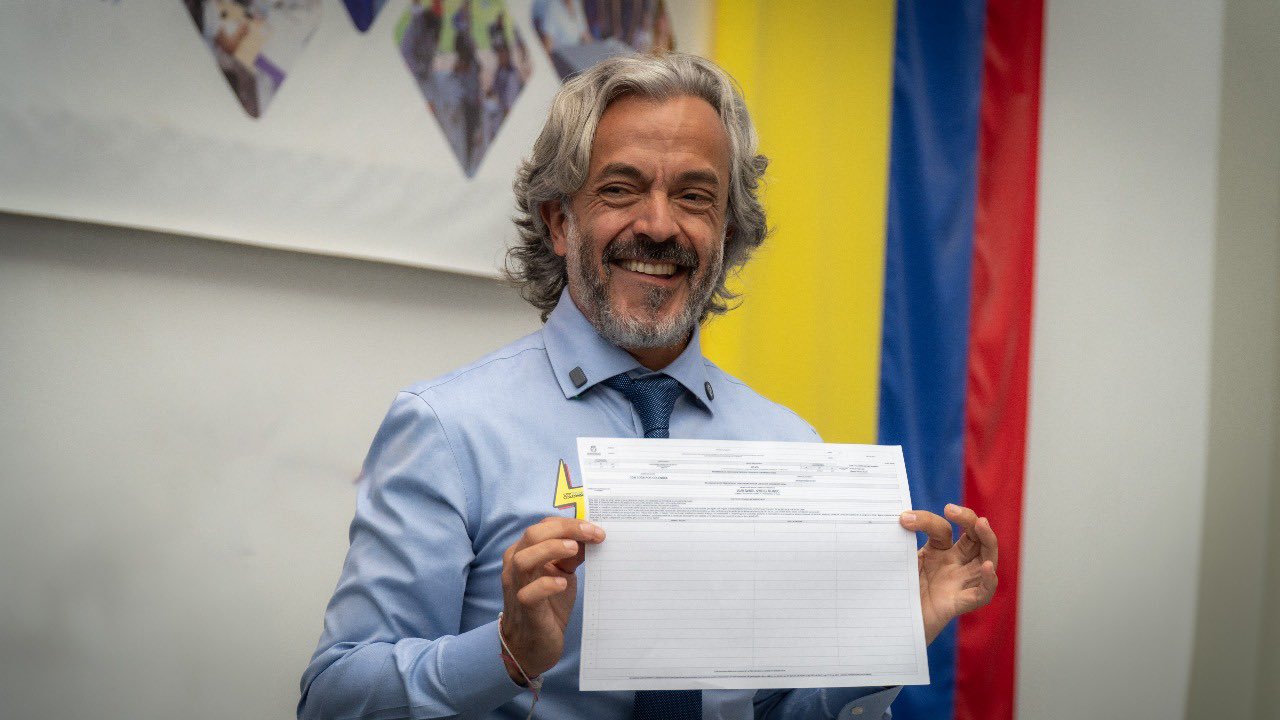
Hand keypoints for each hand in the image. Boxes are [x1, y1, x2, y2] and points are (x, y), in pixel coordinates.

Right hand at [499, 517, 604, 681]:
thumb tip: (591, 536)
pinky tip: (563, 584)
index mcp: (524, 552)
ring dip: (551, 550)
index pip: (543, 526)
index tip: (595, 529)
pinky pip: (528, 594)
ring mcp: (517, 588)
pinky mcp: (525, 610)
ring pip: (523, 559)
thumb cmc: (547, 606)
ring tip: (574, 549)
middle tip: (591, 533)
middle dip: (564, 529)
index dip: (570, 523)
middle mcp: (515, 566)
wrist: (533, 646)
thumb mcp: (562, 575)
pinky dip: (546, 584)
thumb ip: (571, 556)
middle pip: (532, 535)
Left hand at [899, 504, 997, 643]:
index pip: (942, 529)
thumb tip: (898, 518)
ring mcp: (960, 583)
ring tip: (981, 523)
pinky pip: (983, 593)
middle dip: (969, 520)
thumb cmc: (897, 592)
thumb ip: (901, 542)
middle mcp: (954, 565)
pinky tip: (986, 568)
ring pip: (986, 559)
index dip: (926, 520)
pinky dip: (988, 580)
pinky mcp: (960, 603)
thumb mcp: (900, 562)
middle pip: (975, 538)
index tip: (904, 519)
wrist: (891, 626)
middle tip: (952, 509)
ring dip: (988, 540)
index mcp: (939, 552)